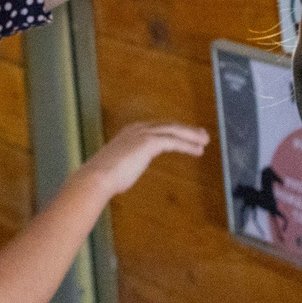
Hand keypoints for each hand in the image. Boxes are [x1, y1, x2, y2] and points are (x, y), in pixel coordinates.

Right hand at [74, 122, 208, 198]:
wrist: (97, 177)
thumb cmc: (103, 177)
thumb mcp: (117, 165)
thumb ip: (126, 162)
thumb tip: (128, 168)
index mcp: (129, 132)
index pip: (157, 127)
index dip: (173, 131)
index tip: (184, 135)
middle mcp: (137, 128)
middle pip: (168, 125)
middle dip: (186, 130)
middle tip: (201, 135)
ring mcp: (143, 134)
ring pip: (174, 130)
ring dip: (191, 135)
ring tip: (204, 141)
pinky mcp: (149, 142)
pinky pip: (174, 141)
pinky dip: (187, 145)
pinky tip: (197, 150)